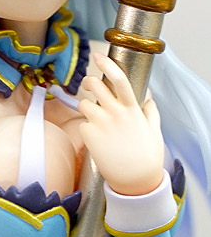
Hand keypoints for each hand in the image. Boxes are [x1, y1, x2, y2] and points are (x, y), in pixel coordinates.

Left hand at [78, 53, 163, 194]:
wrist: (134, 180)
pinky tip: (95, 137)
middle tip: (88, 85)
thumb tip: (148, 100)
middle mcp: (115, 113)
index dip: (108, 65)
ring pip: (84, 103)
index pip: (119, 80)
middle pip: (94, 85)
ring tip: (95, 118)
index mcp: (132, 109)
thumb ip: (150, 113)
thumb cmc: (147, 156)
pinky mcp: (89, 136)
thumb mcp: (154, 131)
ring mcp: (101, 123)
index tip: (99, 56)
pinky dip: (86, 127)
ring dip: (86, 106)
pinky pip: (82, 123)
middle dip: (88, 82)